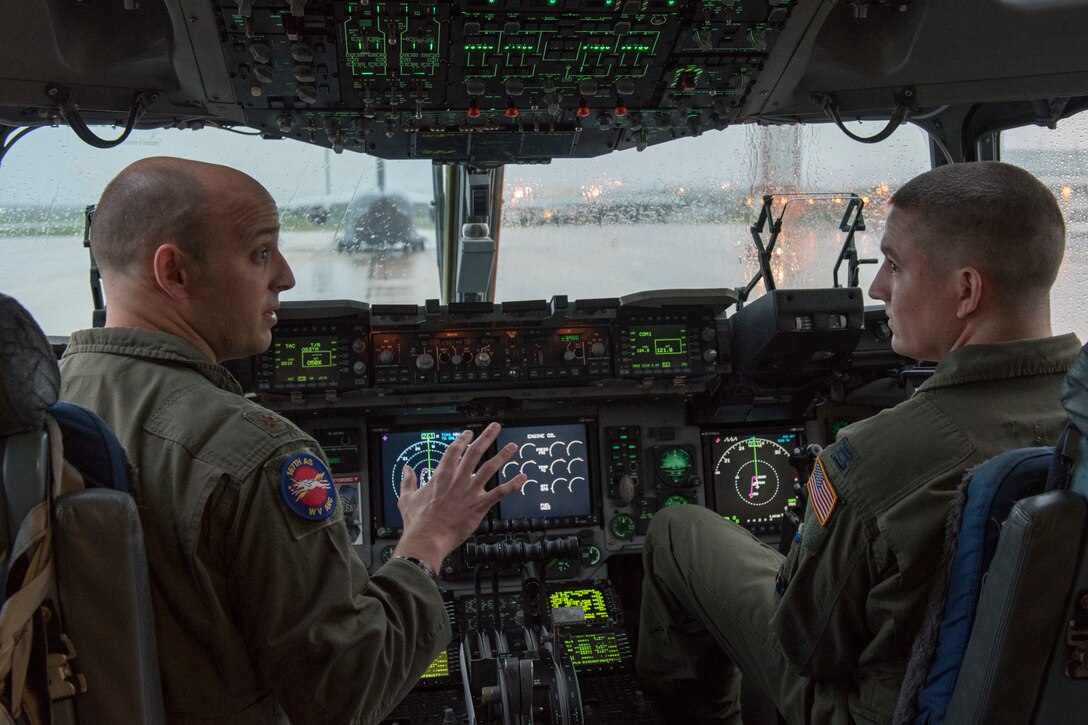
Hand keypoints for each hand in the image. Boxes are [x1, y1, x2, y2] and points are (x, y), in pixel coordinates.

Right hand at [394, 423, 526, 571]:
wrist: (427, 537)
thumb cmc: (418, 521)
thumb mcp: (407, 498)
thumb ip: (408, 481)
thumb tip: (406, 469)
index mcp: (441, 476)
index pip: (454, 451)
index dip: (462, 439)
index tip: (469, 433)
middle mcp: (458, 479)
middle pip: (475, 452)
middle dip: (486, 437)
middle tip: (495, 427)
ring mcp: (470, 491)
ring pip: (490, 468)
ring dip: (503, 456)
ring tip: (513, 446)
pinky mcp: (479, 505)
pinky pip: (500, 493)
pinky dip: (513, 485)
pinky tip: (522, 478)